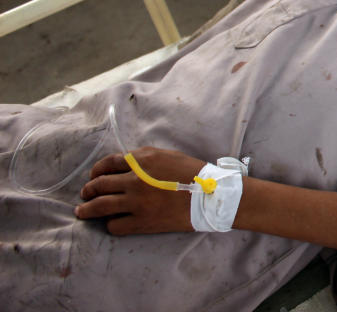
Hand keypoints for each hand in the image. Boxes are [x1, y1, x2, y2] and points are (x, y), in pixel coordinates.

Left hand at [75, 147, 204, 234]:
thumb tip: (125, 165)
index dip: (96, 170)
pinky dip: (110, 223)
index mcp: (142, 160)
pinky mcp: (141, 222)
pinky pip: (115, 225)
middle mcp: (134, 180)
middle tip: (85, 194)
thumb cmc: (193, 173)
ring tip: (82, 212)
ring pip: (100, 206)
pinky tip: (112, 222)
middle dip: (88, 190)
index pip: (108, 163)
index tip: (93, 176)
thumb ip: (144, 159)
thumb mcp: (167, 156)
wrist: (210, 195)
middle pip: (99, 184)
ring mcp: (136, 202)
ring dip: (87, 209)